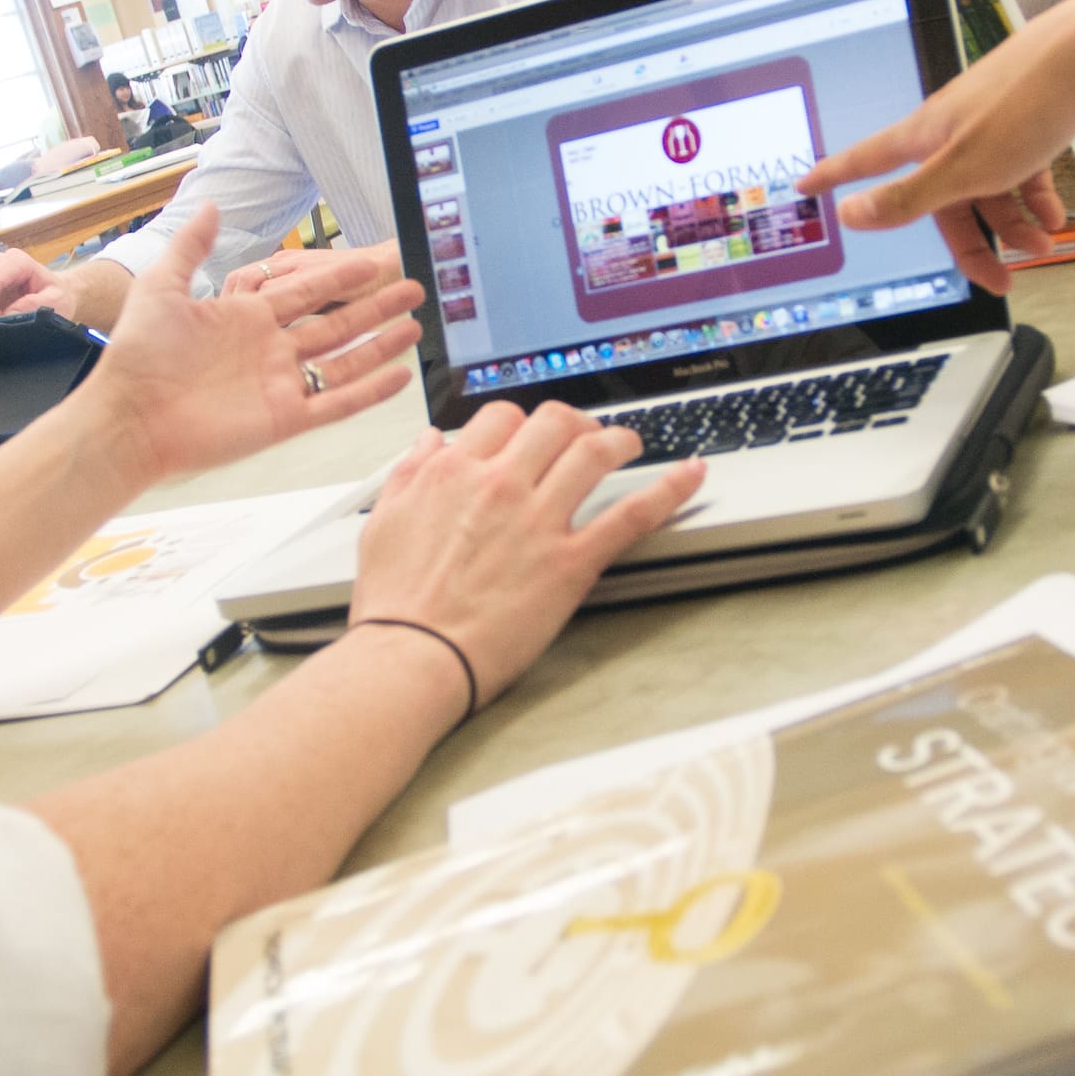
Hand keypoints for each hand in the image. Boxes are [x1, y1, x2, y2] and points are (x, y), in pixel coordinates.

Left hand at [68, 205, 419, 487]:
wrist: (128, 415)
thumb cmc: (137, 356)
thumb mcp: (160, 288)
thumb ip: (190, 249)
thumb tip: (208, 205)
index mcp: (245, 317)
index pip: (305, 291)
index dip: (339, 277)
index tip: (370, 262)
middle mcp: (269, 350)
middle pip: (336, 323)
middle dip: (375, 306)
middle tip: (411, 288)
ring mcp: (280, 385)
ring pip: (344, 360)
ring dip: (381, 344)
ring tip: (415, 326)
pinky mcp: (284, 419)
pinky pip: (337, 403)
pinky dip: (370, 391)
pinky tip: (399, 376)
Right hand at [349, 401, 705, 700]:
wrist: (411, 657)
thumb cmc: (395, 604)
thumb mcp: (383, 523)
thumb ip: (409, 474)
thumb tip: (430, 443)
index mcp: (453, 472)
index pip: (501, 418)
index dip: (522, 421)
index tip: (531, 434)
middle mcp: (499, 485)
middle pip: (553, 422)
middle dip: (574, 421)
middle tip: (584, 433)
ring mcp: (539, 521)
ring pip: (594, 452)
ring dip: (619, 439)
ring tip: (629, 442)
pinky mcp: (570, 562)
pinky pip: (632, 514)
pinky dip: (670, 489)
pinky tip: (691, 474)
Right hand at [801, 0, 1074, 279]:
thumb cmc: (1025, 104)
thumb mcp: (963, 168)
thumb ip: (909, 196)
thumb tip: (851, 213)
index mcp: (924, 137)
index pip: (865, 160)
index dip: (833, 174)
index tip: (806, 184)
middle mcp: (952, 129)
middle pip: (945, 197)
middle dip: (974, 242)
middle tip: (997, 279)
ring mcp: (991, 123)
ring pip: (991, 186)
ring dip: (1015, 224)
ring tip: (1043, 245)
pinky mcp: (1029, 120)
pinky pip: (1023, 169)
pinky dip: (1036, 198)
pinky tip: (1055, 216)